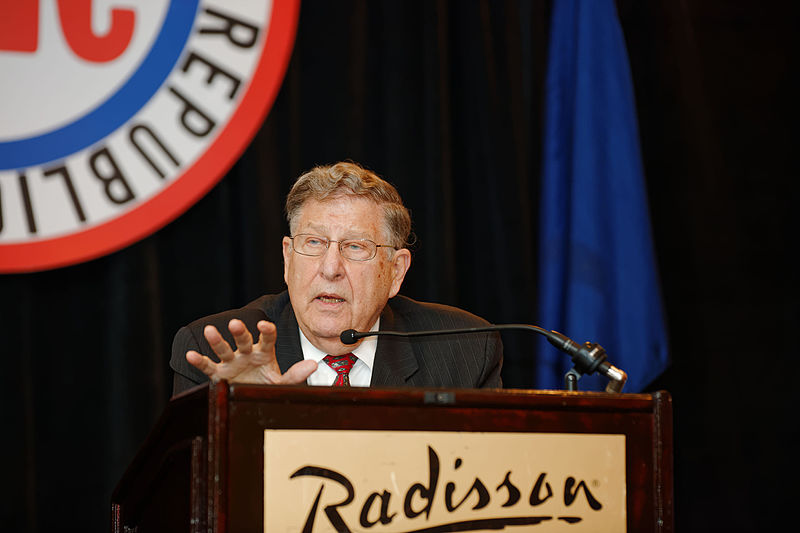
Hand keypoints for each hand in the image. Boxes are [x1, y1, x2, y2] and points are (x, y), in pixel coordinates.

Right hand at [185, 319, 316, 384]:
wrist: (252, 396)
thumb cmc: (267, 385)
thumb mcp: (282, 383)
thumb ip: (296, 375)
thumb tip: (313, 366)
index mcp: (264, 352)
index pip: (267, 339)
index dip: (266, 331)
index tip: (264, 325)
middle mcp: (247, 353)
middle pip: (243, 340)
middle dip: (240, 332)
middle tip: (235, 323)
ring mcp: (232, 362)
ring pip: (223, 349)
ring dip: (217, 340)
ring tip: (210, 330)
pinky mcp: (219, 374)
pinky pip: (208, 367)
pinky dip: (199, 361)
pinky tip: (190, 354)